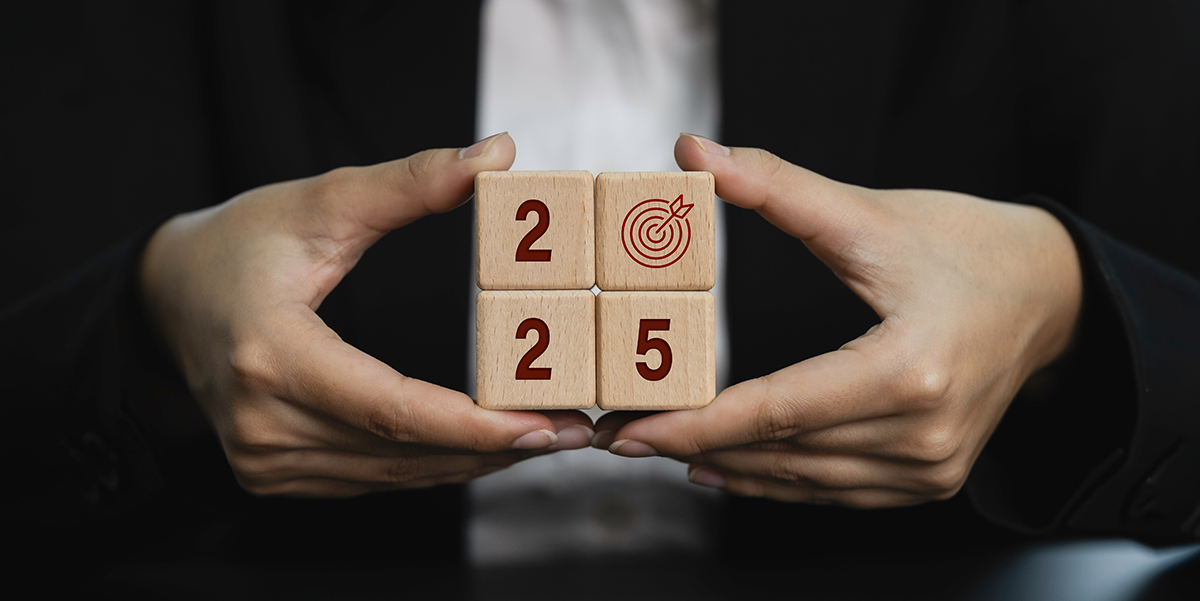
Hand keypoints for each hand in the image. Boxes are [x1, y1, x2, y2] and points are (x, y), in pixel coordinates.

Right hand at [139, 133, 593, 496]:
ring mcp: (264, 458)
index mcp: (271, 354)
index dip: (474, 424)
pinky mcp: (274, 473)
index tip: (545, 422)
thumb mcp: (321, 201)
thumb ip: (412, 183)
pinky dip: (434, 464)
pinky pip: (374, 478)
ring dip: (475, 460)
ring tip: (548, 435)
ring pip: (396, 475)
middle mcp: (262, 423)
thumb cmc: (241, 245)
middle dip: (498, 445)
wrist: (169, 297)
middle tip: (576, 428)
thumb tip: (497, 155)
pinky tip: (486, 446)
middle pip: (404, 451)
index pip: (390, 408)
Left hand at [594, 134, 1082, 507]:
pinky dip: (776, 482)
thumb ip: (776, 187)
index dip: (692, 423)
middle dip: (691, 445)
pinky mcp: (932, 479)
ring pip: (801, 481)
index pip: (775, 410)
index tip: (627, 429)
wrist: (1049, 293)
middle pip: (779, 452)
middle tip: (619, 434)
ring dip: (725, 467)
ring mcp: (932, 467)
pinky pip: (834, 491)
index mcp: (909, 370)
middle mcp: (924, 433)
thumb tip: (695, 154)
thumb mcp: (869, 214)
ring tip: (659, 448)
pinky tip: (723, 470)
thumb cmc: (964, 247)